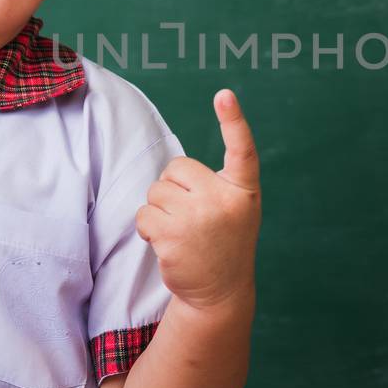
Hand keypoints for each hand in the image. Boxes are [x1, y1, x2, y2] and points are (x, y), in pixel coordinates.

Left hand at [136, 88, 260, 312]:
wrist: (219, 292)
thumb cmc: (223, 241)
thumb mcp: (234, 208)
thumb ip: (214, 184)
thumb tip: (171, 173)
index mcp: (243, 189)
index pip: (242, 148)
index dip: (233, 120)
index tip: (224, 95)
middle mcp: (224, 200)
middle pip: (176, 168)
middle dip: (174, 188)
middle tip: (191, 215)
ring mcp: (199, 219)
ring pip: (156, 191)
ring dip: (160, 210)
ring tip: (181, 233)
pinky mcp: (173, 237)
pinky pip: (144, 214)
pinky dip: (148, 228)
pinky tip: (168, 244)